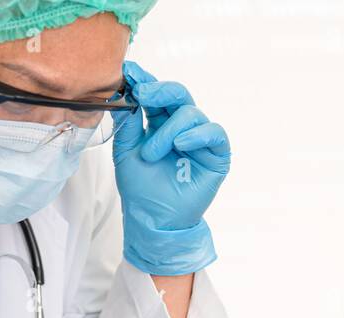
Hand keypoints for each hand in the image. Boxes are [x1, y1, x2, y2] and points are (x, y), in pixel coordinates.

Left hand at [113, 62, 230, 275]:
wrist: (153, 220)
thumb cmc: (141, 189)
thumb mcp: (126, 152)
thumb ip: (128, 123)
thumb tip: (127, 92)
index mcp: (159, 124)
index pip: (156, 95)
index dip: (145, 81)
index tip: (130, 72)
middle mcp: (181, 128)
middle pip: (178, 94)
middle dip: (160, 91)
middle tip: (143, 94)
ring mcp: (200, 140)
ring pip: (191, 113)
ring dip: (168, 131)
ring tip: (152, 154)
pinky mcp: (216, 155)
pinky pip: (213, 132)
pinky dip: (197, 135)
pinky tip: (182, 145)